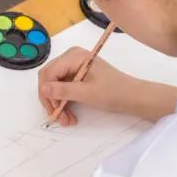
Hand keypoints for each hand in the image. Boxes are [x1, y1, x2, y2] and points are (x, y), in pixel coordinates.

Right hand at [38, 50, 176, 124]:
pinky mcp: (77, 75)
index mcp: (73, 56)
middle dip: (52, 100)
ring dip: (58, 104)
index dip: (47, 94)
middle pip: (49, 79)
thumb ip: (63, 90)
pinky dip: (64, 101)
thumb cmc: (113, 92)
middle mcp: (71, 57)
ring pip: (55, 86)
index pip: (48, 74)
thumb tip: (43, 89)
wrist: (133, 97)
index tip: (54, 111)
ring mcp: (74, 66)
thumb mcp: (86, 93)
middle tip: (59, 118)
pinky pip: (63, 87)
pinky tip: (69, 114)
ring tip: (67, 120)